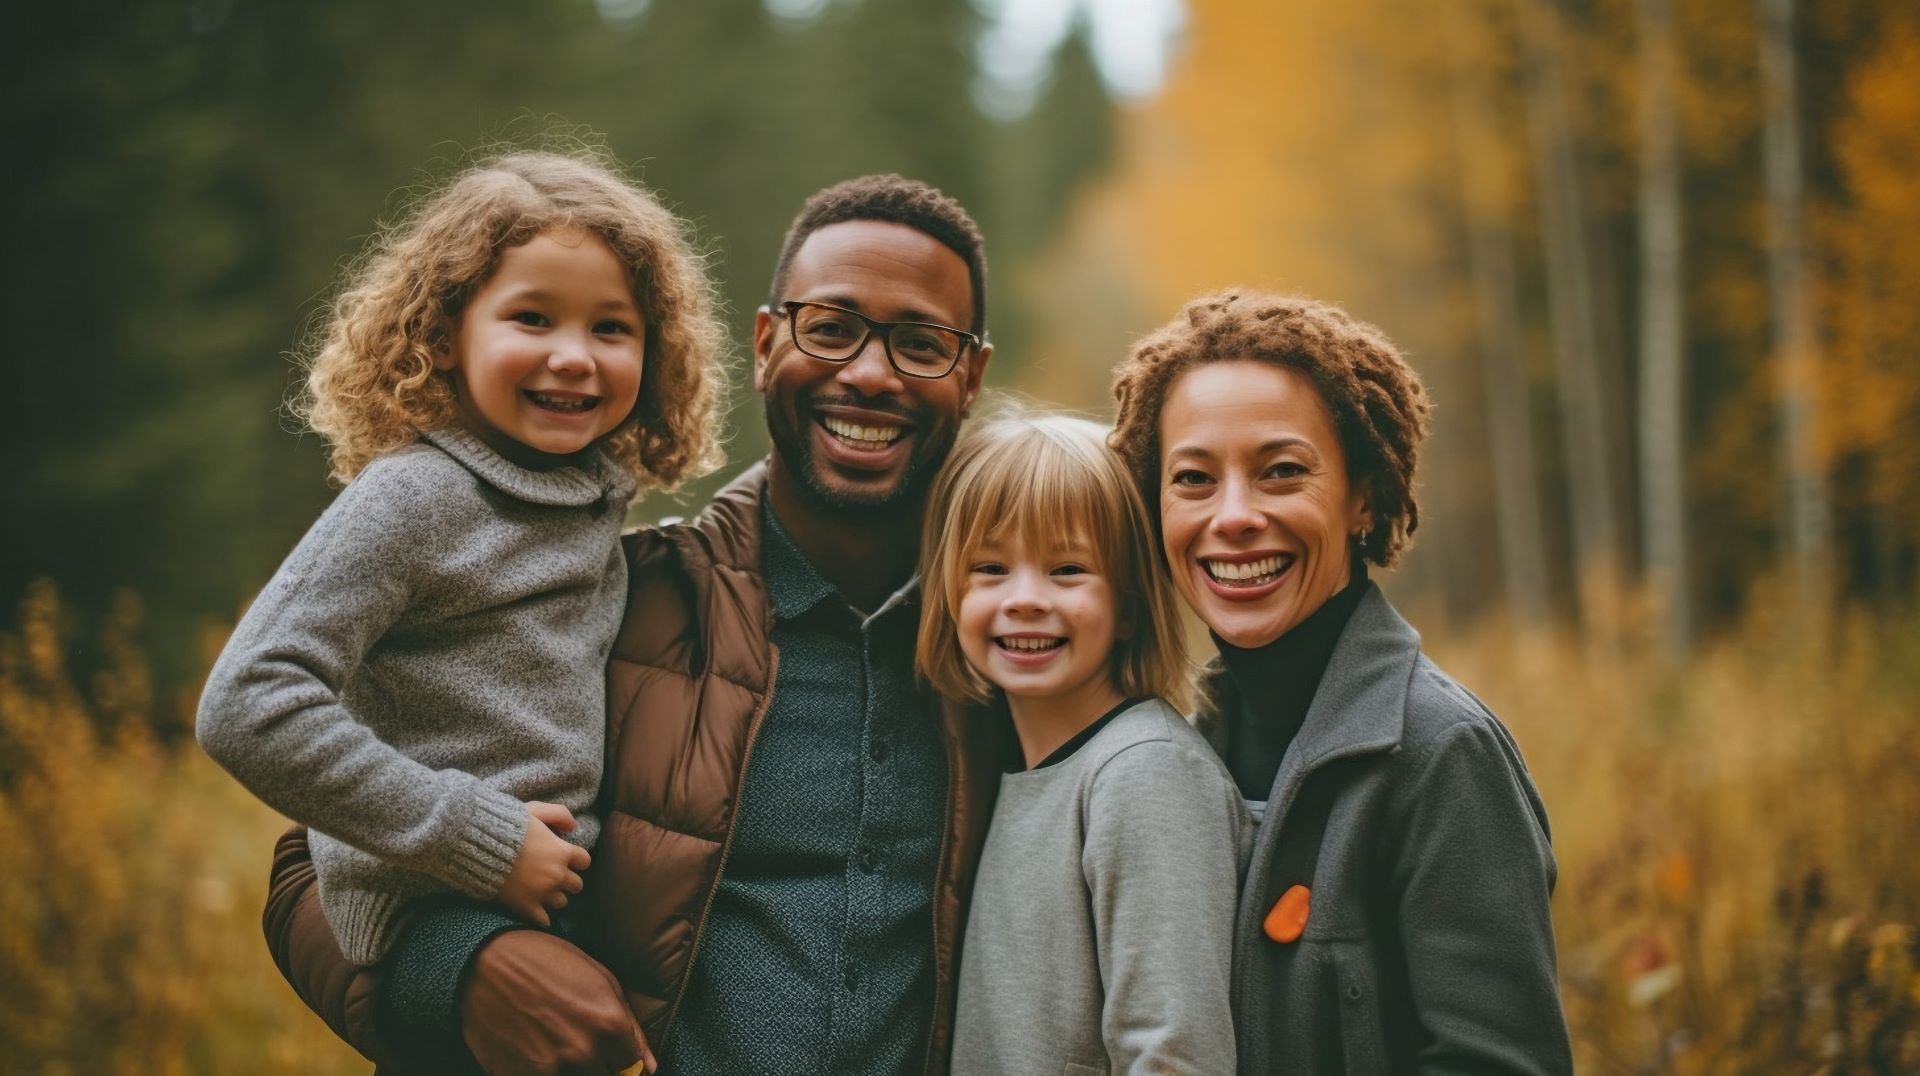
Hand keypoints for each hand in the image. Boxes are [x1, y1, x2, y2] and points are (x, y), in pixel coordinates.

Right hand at [460, 929, 655, 1075]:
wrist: (483, 962)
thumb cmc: (546, 962)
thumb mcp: (600, 980)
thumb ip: (631, 1028)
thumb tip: (648, 1067)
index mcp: (609, 1025)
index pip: (633, 1070)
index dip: (624, 1064)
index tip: (613, 1057)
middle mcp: (583, 1053)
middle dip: (599, 1068)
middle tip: (580, 1047)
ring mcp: (548, 1070)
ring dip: (572, 1071)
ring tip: (554, 1044)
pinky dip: (541, 1071)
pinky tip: (533, 1051)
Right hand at [498, 801, 590, 927]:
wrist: (480, 846)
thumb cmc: (508, 825)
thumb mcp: (535, 810)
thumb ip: (559, 814)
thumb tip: (573, 826)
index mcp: (562, 852)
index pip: (584, 861)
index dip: (576, 859)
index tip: (567, 859)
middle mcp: (556, 875)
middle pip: (576, 885)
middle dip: (567, 880)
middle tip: (554, 875)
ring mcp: (542, 893)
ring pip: (561, 902)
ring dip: (554, 897)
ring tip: (542, 890)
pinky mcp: (525, 906)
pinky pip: (544, 920)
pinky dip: (541, 917)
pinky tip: (535, 910)